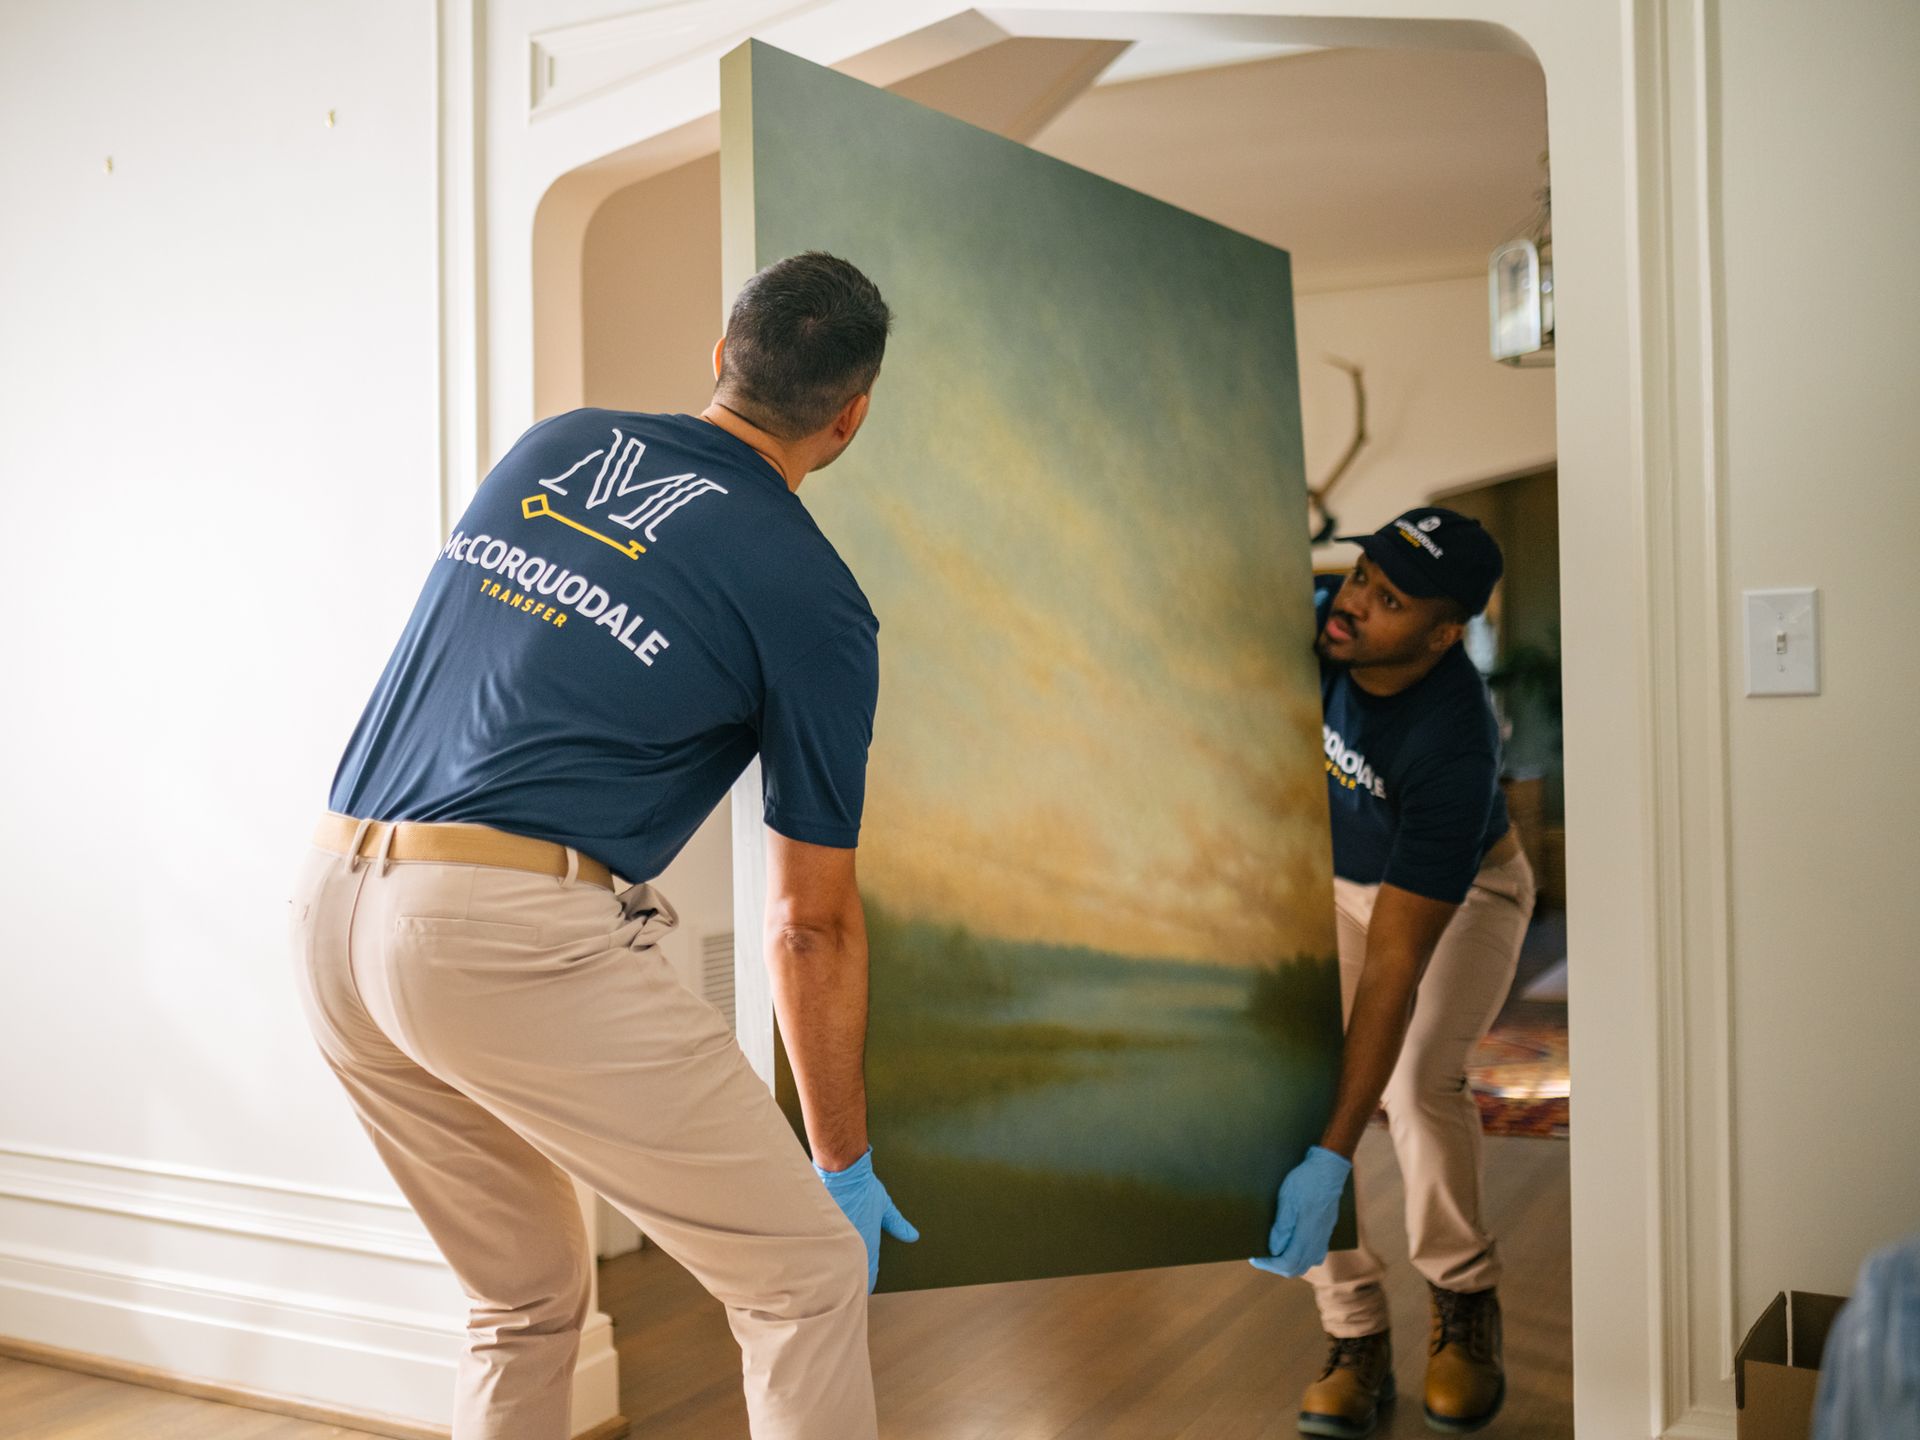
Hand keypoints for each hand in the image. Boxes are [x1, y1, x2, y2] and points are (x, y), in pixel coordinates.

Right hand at [814, 1147, 918, 1291]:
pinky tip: (818, 1258)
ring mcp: (836, 1239)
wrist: (842, 1172)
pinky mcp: (822, 1231)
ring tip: (832, 1277)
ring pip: (835, 1264)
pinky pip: (822, 1250)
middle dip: (848, 1280)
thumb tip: (912, 1236)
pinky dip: (822, 1254)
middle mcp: (852, 1245)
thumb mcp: (885, 1207)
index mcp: (868, 1243)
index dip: (866, 1282)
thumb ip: (897, 1224)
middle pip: (850, 1273)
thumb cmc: (864, 1188)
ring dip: (835, 1269)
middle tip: (847, 1285)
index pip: (868, 1274)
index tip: (864, 1288)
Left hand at [1248, 1145, 1351, 1276]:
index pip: (1288, 1263)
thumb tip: (1274, 1249)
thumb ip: (1282, 1227)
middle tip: (1261, 1257)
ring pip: (1306, 1263)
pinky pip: (1314, 1256)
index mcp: (1307, 1234)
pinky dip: (1300, 1258)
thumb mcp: (1288, 1199)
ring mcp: (1324, 1238)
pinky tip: (1291, 1247)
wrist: (1329, 1169)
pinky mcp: (1326, 1233)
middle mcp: (1318, 1241)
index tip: (1255, 1258)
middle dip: (1276, 1266)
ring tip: (1273, 1252)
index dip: (1269, 1264)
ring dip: (1289, 1263)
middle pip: (1296, 1268)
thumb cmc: (1307, 1181)